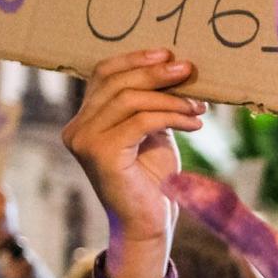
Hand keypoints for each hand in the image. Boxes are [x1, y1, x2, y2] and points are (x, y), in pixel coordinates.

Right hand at [61, 52, 208, 277]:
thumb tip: (172, 66)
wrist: (149, 223)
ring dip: (171, 98)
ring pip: (129, 100)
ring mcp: (84, 141)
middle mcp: (77, 128)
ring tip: (200, 104)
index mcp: (84, 119)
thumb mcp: (151, 131)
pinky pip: (141, 121)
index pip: (103, 74)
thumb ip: (150, 103)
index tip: (168, 53)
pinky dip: (172, 116)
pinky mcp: (101, 153)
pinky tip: (195, 121)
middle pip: (116, 83)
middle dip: (156, 72)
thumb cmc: (153, 179)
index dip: (134, 59)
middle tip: (189, 70)